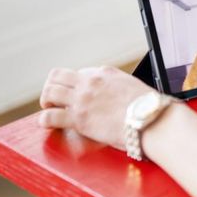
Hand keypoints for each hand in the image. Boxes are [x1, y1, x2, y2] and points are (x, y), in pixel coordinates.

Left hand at [37, 65, 154, 148]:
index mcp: (104, 72)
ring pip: (49, 91)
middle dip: (52, 86)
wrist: (150, 119)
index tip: (76, 95)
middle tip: (55, 99)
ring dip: (47, 100)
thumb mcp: (132, 86)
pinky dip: (45, 120)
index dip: (74, 85)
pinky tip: (47, 123)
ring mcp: (82, 99)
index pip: (79, 73)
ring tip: (50, 109)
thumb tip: (117, 98)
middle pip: (57, 75)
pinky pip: (50, 116)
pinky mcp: (78, 118)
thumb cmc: (147, 107)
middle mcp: (90, 82)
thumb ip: (118, 87)